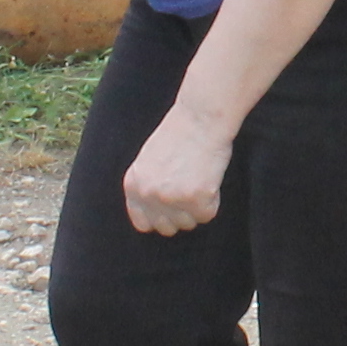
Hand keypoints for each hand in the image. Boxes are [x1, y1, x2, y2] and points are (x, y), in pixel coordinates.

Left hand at [122, 105, 235, 236]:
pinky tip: (209, 178)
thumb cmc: (179, 133)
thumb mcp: (148, 161)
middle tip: (190, 191)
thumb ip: (147, 187)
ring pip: (189, 223)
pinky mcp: (197, 199)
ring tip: (199, 179)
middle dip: (181, 214)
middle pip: (167, 228)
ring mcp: (172, 198)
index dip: (160, 219)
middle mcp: (149, 194)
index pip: (143, 223)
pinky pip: (207, 214)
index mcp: (133, 185)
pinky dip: (213, 200)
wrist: (201, 118)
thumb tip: (154, 216)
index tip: (172, 210)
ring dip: (197, 207)